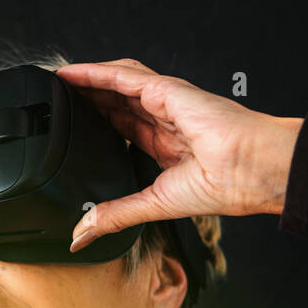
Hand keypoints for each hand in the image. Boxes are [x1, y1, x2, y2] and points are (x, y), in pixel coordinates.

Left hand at [54, 59, 303, 250]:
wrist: (251, 170)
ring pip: (117, 83)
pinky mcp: (165, 90)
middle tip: (56, 100)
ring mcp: (165, 100)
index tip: (72, 125)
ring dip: (86, 80)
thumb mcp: (153, 206)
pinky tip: (72, 73)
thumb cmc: (224, 185)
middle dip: (87, 99)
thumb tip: (82, 235)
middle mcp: (165, 118)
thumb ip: (115, 216)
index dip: (97, 122)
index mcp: (166, 144)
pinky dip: (95, 73)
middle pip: (116, 101)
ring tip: (57, 80)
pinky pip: (123, 76)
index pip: (124, 126)